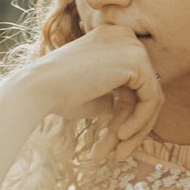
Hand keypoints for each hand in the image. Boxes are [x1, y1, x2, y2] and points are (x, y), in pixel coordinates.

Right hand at [6, 24, 162, 159]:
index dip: (128, 114)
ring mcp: (132, 45)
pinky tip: (120, 136)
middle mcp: (125, 36)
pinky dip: (139, 122)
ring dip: (137, 129)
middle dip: (134, 124)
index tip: (117, 140)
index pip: (134, 81)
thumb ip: (116, 97)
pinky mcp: (137, 60)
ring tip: (119, 153)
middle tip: (120, 154)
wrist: (38, 88)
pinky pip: (151, 98)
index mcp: (112, 38)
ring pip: (151, 96)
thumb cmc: (58, 94)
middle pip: (145, 88)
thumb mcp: (94, 95)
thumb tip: (137, 113)